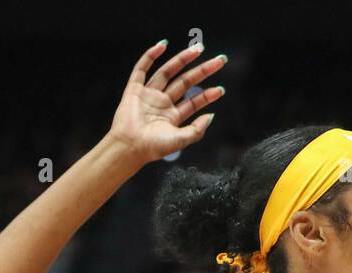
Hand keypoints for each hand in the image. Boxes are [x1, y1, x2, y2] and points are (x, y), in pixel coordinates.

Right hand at [109, 40, 226, 163]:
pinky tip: (163, 45)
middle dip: (202, 71)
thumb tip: (211, 116)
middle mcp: (162, 103)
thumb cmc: (152, 147)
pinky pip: (142, 69)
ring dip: (182, 59)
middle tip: (219, 61)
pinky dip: (150, 56)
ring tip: (198, 49)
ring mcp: (149, 95)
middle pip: (185, 82)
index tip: (221, 89)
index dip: (207, 95)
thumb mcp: (180, 140)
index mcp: (172, 116)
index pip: (193, 101)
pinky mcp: (134, 89)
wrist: (130, 147)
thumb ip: (197, 130)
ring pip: (168, 72)